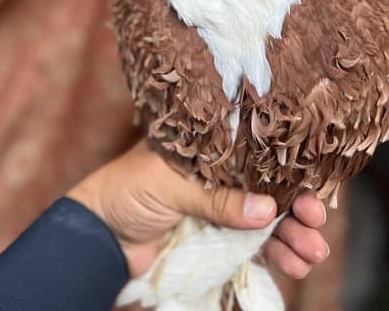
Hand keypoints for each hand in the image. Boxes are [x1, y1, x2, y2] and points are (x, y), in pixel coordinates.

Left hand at [68, 140, 328, 278]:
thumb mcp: (169, 184)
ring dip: (292, 236)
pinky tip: (293, 264)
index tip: (309, 186)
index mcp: (208, 150)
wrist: (98, 233)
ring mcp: (219, 210)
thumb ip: (216, 198)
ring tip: (312, 251)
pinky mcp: (215, 240)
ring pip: (265, 221)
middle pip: (267, 190)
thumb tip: (266, 210)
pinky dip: (274, 256)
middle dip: (295, 207)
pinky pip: (251, 247)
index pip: (255, 157)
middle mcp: (219, 177)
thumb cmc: (126, 189)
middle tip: (315, 221)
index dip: (284, 171)